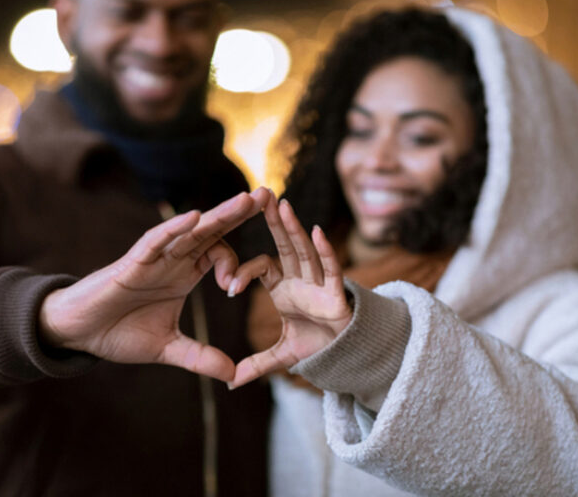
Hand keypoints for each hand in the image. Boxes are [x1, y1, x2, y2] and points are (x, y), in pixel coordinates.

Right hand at [38, 188, 269, 381]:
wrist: (79, 333)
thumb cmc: (118, 332)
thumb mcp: (167, 348)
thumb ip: (200, 357)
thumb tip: (233, 374)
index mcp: (184, 274)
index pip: (219, 255)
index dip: (235, 265)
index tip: (235, 288)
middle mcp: (173, 260)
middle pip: (212, 231)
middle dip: (239, 214)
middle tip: (268, 195)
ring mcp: (154, 258)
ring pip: (191, 230)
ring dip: (218, 215)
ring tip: (245, 200)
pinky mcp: (132, 263)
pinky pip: (156, 241)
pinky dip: (175, 229)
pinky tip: (196, 217)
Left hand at [227, 194, 351, 388]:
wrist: (348, 358)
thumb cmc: (317, 346)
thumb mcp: (282, 355)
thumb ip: (257, 364)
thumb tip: (230, 382)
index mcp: (284, 287)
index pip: (262, 267)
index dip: (244, 272)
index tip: (228, 288)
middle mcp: (301, 279)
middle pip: (284, 245)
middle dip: (273, 221)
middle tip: (259, 195)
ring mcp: (320, 283)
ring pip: (305, 251)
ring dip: (294, 228)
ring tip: (282, 205)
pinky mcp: (337, 293)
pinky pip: (330, 269)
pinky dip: (324, 251)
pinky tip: (316, 231)